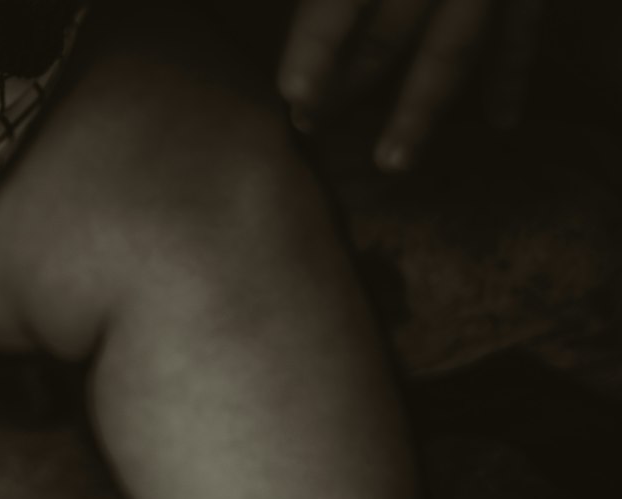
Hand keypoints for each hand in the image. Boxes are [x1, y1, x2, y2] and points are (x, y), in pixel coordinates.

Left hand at [278, 0, 545, 170]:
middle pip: (389, 32)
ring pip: (454, 48)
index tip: (293, 96)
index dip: (316, 47)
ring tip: (391, 162)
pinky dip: (513, 74)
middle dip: (349, 85)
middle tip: (310, 128)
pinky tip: (500, 123)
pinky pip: (525, 28)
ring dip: (421, 109)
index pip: (342, 1)